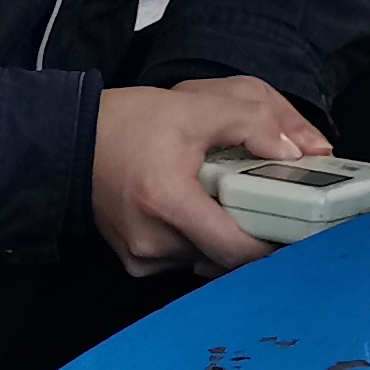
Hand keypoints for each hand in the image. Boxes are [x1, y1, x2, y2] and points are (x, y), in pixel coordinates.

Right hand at [93, 75, 328, 276]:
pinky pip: (185, 259)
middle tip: (277, 211)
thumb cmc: (125, 124)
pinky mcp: (135, 262)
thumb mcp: (193, 106)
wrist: (68, 141)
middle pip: (227, 257)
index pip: (237, 248)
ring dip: (226, 238)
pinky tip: (200, 212)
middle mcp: (154, 240)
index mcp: (168, 202)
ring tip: (235, 205)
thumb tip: (296, 151)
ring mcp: (142, 257)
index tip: (301, 230)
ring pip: (207, 260)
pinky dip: (201, 240)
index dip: (275, 244)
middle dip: (254, 236)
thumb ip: (252, 121)